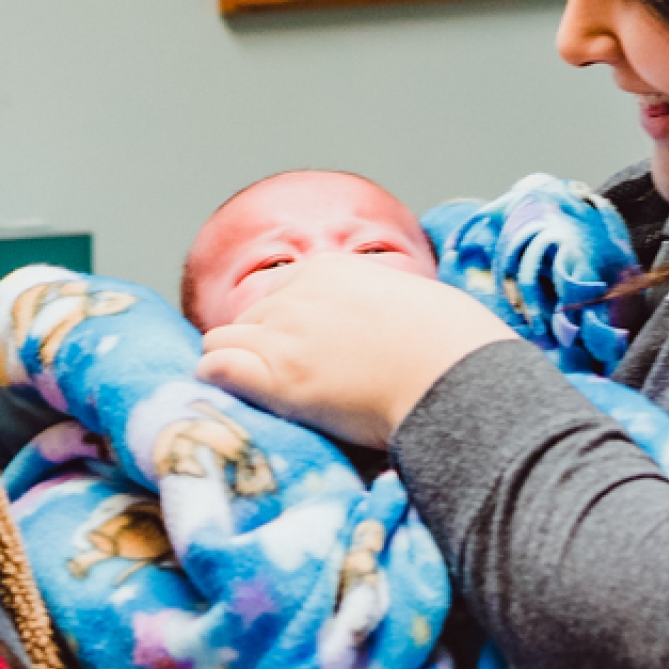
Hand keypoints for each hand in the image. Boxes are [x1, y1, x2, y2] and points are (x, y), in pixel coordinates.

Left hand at [197, 252, 511, 449]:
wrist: (452, 374)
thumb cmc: (452, 344)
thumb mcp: (414, 299)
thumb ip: (382, 304)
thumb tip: (390, 326)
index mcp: (329, 270)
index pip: (280, 290)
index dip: (285, 323)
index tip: (298, 348)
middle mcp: (297, 296)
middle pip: (251, 318)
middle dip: (261, 345)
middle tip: (285, 381)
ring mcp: (282, 334)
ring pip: (222, 340)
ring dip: (235, 363)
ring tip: (254, 393)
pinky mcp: (275, 377)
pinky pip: (216, 367)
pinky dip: (217, 381)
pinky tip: (229, 397)